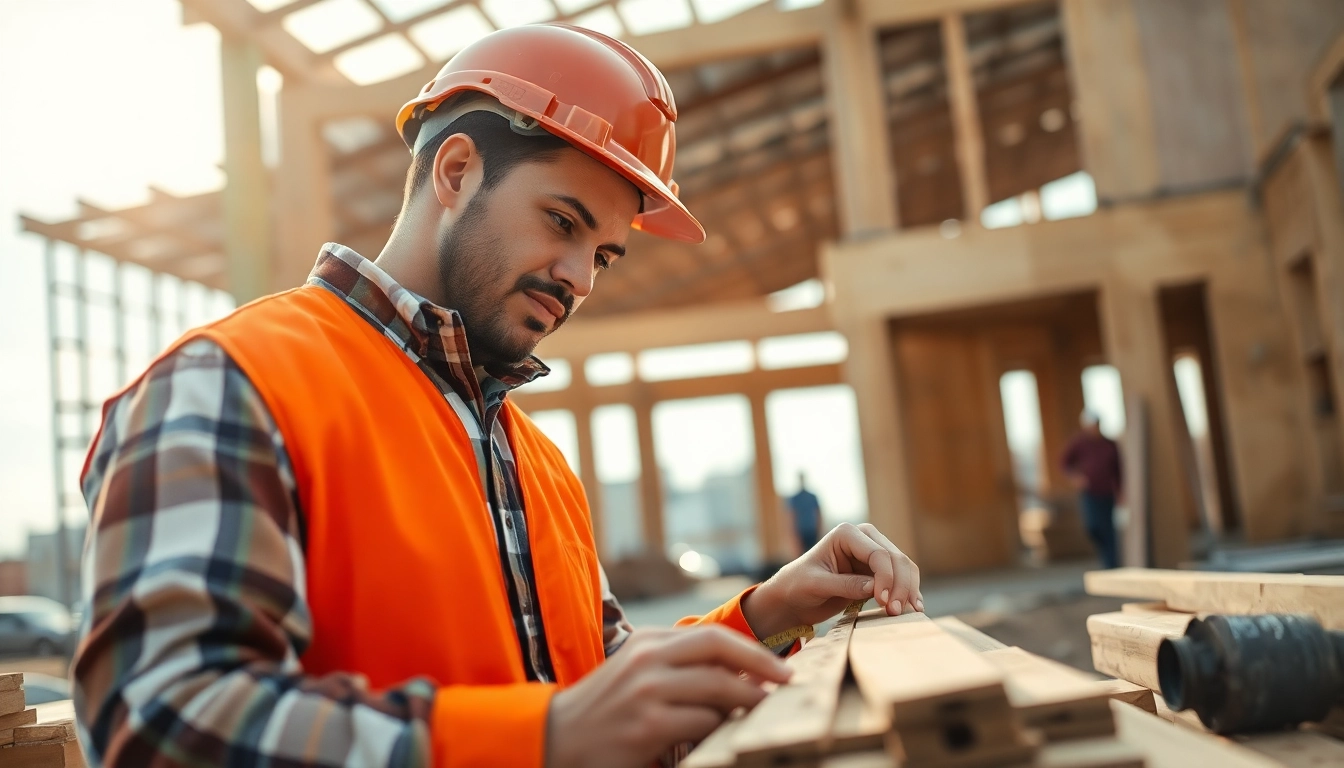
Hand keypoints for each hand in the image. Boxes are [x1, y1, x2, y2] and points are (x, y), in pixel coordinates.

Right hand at [544, 626, 791, 767]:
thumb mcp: (640, 674)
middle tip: (788, 682)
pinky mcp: (647, 726)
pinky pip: (703, 723)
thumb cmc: (607, 710)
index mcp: (648, 642)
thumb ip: (681, 667)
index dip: (753, 650)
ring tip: (763, 712)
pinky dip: (723, 729)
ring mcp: (646, 691)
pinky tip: (728, 735)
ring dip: (748, 702)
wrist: (556, 737)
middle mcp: (647, 659)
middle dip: (762, 664)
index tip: (780, 667)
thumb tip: (743, 674)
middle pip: (719, 650)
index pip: (712, 636)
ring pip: (718, 688)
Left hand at [743, 523, 921, 638]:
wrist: (794, 597)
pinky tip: (913, 608)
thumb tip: (875, 588)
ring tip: (907, 613)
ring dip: (908, 590)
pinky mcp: (878, 571)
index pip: (878, 554)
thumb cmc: (798, 586)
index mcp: (846, 533)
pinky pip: (901, 579)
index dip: (886, 578)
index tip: (883, 602)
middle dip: (901, 586)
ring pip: (904, 568)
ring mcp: (873, 554)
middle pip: (896, 559)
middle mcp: (864, 538)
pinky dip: (908, 592)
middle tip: (895, 612)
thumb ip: (844, 585)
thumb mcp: (816, 586)